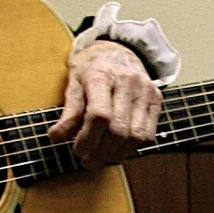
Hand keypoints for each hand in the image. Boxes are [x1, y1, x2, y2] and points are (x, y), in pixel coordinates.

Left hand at [49, 39, 160, 164]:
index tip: (78, 150)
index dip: (88, 139)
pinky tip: (118, 150)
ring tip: (102, 158)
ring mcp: (145, 91)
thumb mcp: (75, 84)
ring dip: (117, 154)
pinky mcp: (156, 100)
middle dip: (101, 152)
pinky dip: (132, 149)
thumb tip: (56, 137)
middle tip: (88, 161)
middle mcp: (127, 81)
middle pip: (118, 129)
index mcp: (102, 75)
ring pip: (136, 136)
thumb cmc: (93, 70)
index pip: (99, 115)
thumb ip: (69, 111)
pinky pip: (148, 135)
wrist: (119, 51)